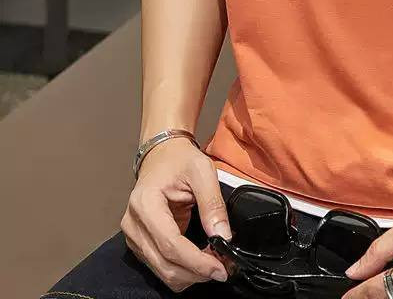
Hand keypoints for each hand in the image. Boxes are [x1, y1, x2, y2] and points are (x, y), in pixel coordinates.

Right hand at [121, 137, 230, 291]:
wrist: (162, 154)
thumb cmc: (180, 159)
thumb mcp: (202, 171)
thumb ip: (212, 204)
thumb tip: (223, 236)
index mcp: (145, 204)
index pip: (170, 245)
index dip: (196, 262)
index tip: (220, 268)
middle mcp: (133, 224)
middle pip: (164, 264)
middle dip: (195, 273)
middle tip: (223, 270)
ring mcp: (133, 236)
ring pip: (161, 271)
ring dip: (189, 275)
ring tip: (214, 265)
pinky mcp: (140, 242)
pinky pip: (160, 265)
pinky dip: (181, 269)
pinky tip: (199, 261)